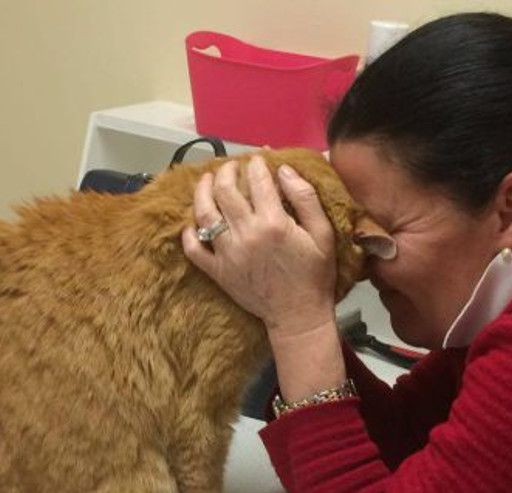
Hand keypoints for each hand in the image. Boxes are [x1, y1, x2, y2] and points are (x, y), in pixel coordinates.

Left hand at [182, 155, 337, 338]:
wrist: (298, 315)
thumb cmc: (314, 275)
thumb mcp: (323, 234)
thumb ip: (305, 198)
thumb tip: (284, 170)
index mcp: (274, 223)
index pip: (258, 182)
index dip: (256, 165)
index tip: (257, 159)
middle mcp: (247, 234)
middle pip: (225, 191)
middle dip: (226, 172)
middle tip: (230, 166)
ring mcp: (228, 253)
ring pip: (205, 214)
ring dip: (202, 192)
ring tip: (206, 181)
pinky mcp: (217, 272)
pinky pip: (194, 249)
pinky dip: (189, 234)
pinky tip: (193, 223)